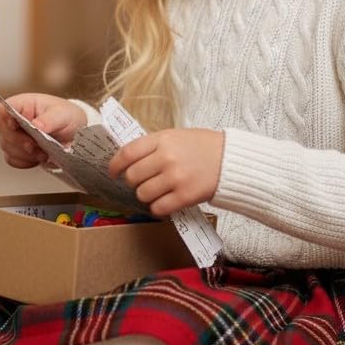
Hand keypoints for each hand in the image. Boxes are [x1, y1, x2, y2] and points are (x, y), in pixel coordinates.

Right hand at [0, 93, 88, 168]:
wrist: (74, 134)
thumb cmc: (66, 117)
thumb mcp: (63, 115)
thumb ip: (49, 119)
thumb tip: (36, 125)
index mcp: (24, 104)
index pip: (5, 107)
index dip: (6, 117)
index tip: (15, 126)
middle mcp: (16, 119)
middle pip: (4, 131)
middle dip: (20, 141)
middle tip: (35, 145)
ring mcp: (14, 135)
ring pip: (7, 147)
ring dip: (25, 154)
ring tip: (42, 153)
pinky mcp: (17, 151)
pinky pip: (12, 159)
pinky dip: (25, 161)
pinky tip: (37, 157)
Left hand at [108, 128, 223, 216]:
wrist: (231, 160)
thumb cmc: (202, 147)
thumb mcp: (175, 136)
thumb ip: (153, 146)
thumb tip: (127, 160)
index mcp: (162, 139)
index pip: (127, 153)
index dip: (115, 165)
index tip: (113, 172)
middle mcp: (166, 158)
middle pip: (132, 176)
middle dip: (133, 182)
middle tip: (141, 182)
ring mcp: (175, 178)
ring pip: (143, 194)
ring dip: (145, 196)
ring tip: (156, 192)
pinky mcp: (185, 196)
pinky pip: (158, 208)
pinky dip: (157, 208)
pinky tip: (165, 202)